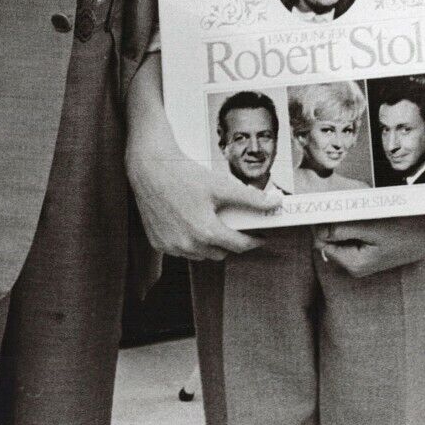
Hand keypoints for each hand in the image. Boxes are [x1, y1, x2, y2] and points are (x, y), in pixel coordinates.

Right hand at [125, 128, 279, 260]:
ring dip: (209, 244)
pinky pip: (182, 250)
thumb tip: (274, 202)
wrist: (150, 169)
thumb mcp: (222, 185)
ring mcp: (171, 247)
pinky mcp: (158, 243)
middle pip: (220, 253)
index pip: (239, 246)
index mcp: (205, 232)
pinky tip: (190, 224)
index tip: (260, 236)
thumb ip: (251, 198)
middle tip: (235, 226)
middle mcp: (187, 245)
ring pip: (200, 255)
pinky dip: (190, 242)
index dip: (253, 241)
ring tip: (212, 223)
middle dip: (230, 241)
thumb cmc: (184, 175)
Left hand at [313, 211, 424, 278]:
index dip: (324, 222)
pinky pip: (352, 236)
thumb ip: (343, 230)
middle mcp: (354, 266)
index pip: (322, 241)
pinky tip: (369, 219)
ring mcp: (361, 261)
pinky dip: (355, 225)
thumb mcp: (371, 227)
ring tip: (363, 213)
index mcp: (353, 263)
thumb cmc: (404, 230)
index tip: (331, 207)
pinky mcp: (368, 253)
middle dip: (335, 222)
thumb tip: (318, 230)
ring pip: (341, 236)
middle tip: (350, 208)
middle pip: (330, 239)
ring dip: (346, 222)